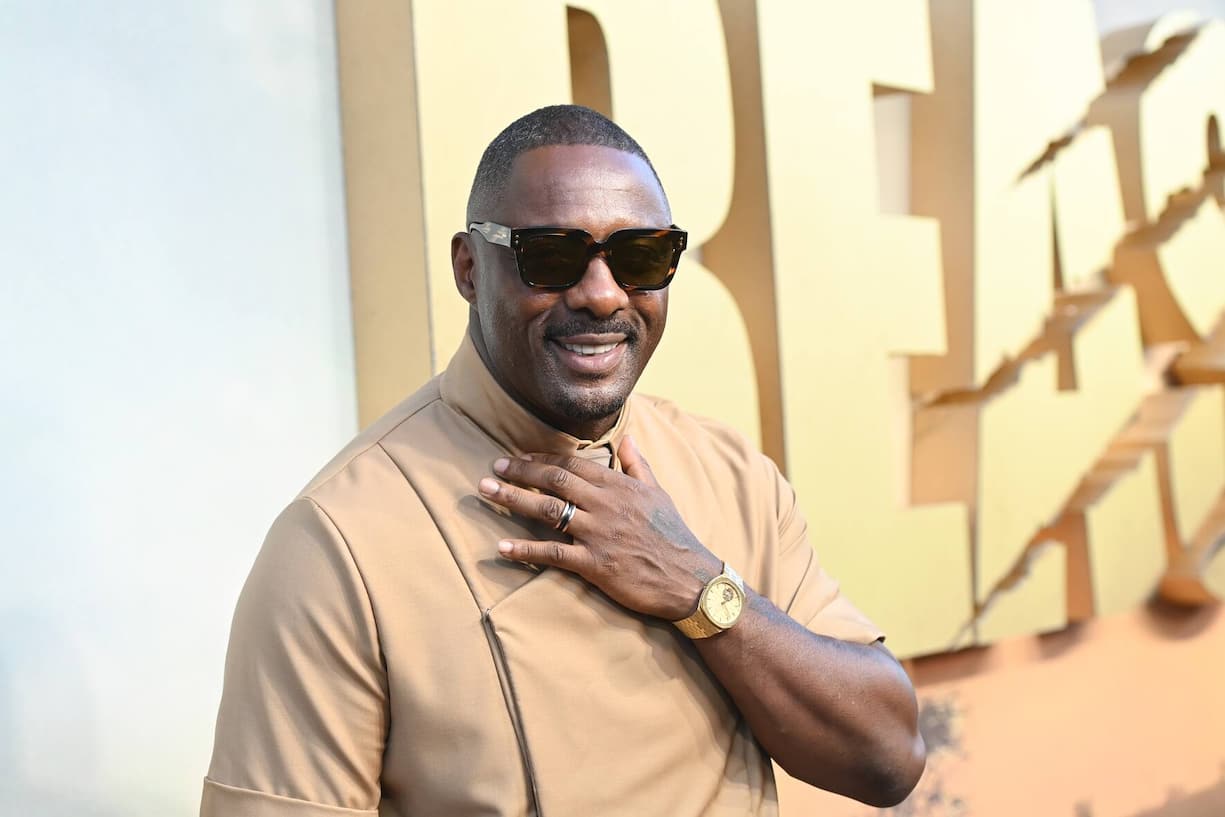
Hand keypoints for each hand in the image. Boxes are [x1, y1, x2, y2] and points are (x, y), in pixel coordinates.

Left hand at [477, 436, 721, 620]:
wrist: (691, 578)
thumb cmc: (674, 535)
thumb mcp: (658, 493)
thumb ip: (637, 464)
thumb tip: (627, 438)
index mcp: (618, 486)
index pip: (572, 464)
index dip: (541, 459)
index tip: (518, 458)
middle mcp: (605, 505)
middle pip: (554, 481)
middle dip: (519, 472)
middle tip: (492, 469)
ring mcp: (598, 534)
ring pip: (548, 510)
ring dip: (512, 499)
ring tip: (486, 492)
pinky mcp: (595, 564)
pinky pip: (553, 553)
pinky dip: (525, 549)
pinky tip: (502, 546)